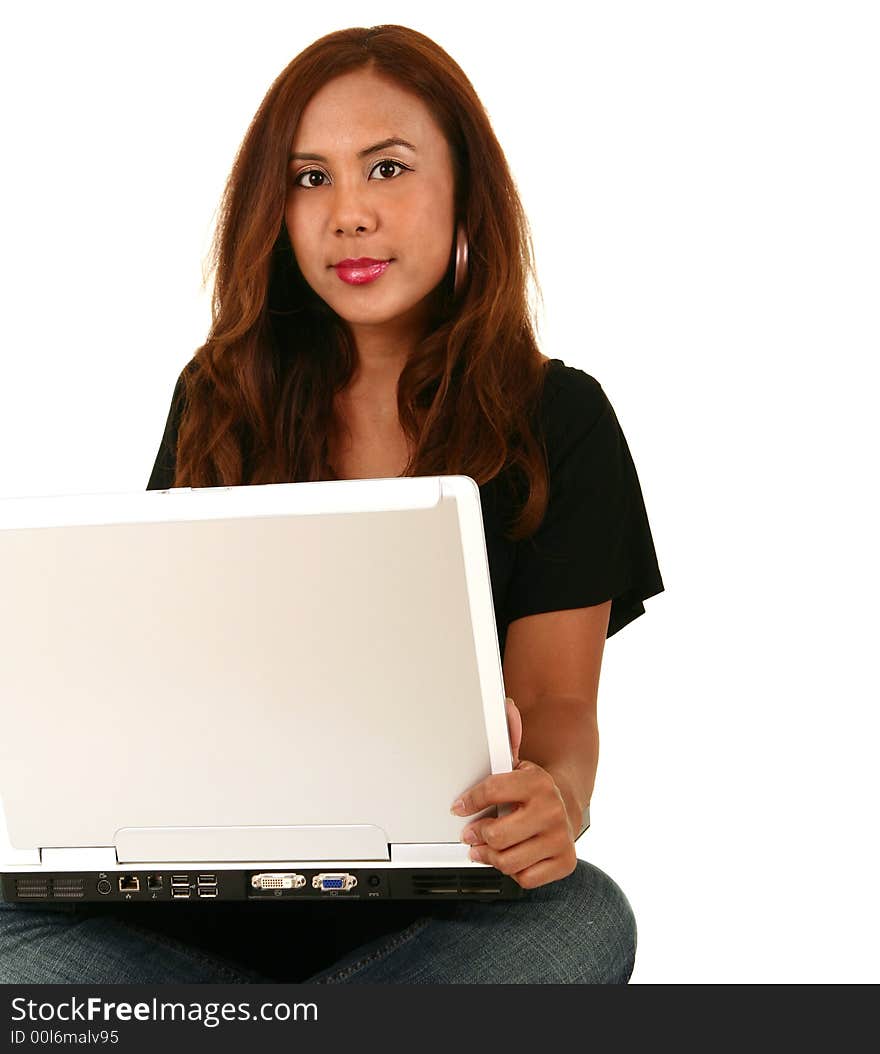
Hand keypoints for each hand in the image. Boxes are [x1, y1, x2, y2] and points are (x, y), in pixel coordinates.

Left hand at [450, 696, 577, 889]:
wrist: (568, 804)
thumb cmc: (533, 788)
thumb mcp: (518, 762)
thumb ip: (508, 737)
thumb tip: (506, 706)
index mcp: (537, 782)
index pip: (491, 791)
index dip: (469, 801)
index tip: (458, 808)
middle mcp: (552, 809)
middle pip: (495, 834)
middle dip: (476, 835)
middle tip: (471, 832)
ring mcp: (560, 838)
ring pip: (507, 860)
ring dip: (490, 856)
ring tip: (487, 847)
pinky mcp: (566, 862)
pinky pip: (524, 878)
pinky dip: (514, 871)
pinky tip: (514, 856)